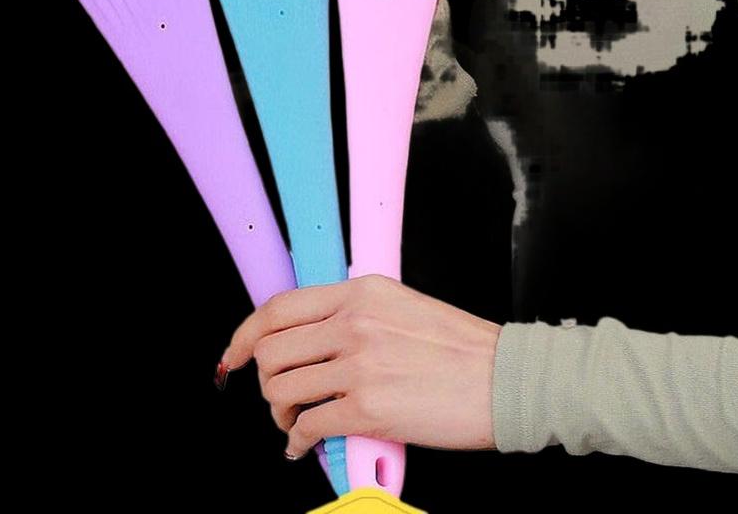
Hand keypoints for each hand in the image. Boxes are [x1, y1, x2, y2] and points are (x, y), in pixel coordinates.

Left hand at [218, 274, 501, 458]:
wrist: (504, 378)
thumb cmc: (458, 346)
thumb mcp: (401, 305)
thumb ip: (352, 312)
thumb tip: (310, 336)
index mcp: (360, 292)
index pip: (279, 308)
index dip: (245, 333)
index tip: (234, 354)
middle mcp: (353, 323)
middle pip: (271, 351)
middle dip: (265, 380)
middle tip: (279, 395)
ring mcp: (358, 365)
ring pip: (281, 390)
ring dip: (280, 412)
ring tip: (295, 421)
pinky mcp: (368, 409)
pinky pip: (307, 427)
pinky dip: (298, 442)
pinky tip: (306, 446)